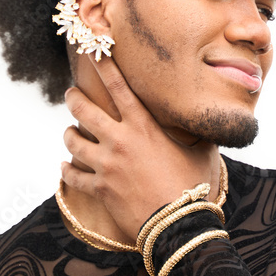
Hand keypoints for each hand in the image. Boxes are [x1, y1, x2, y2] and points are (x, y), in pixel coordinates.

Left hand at [60, 53, 216, 241]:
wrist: (177, 225)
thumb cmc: (192, 187)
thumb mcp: (199, 152)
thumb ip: (196, 134)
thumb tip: (211, 122)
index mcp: (144, 126)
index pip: (118, 87)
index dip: (104, 65)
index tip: (93, 50)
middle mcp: (120, 140)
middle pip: (84, 111)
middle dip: (73, 99)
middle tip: (70, 94)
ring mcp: (106, 165)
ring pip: (73, 142)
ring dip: (69, 135)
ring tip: (69, 132)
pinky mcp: (100, 189)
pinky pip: (74, 176)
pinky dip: (68, 170)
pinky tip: (65, 167)